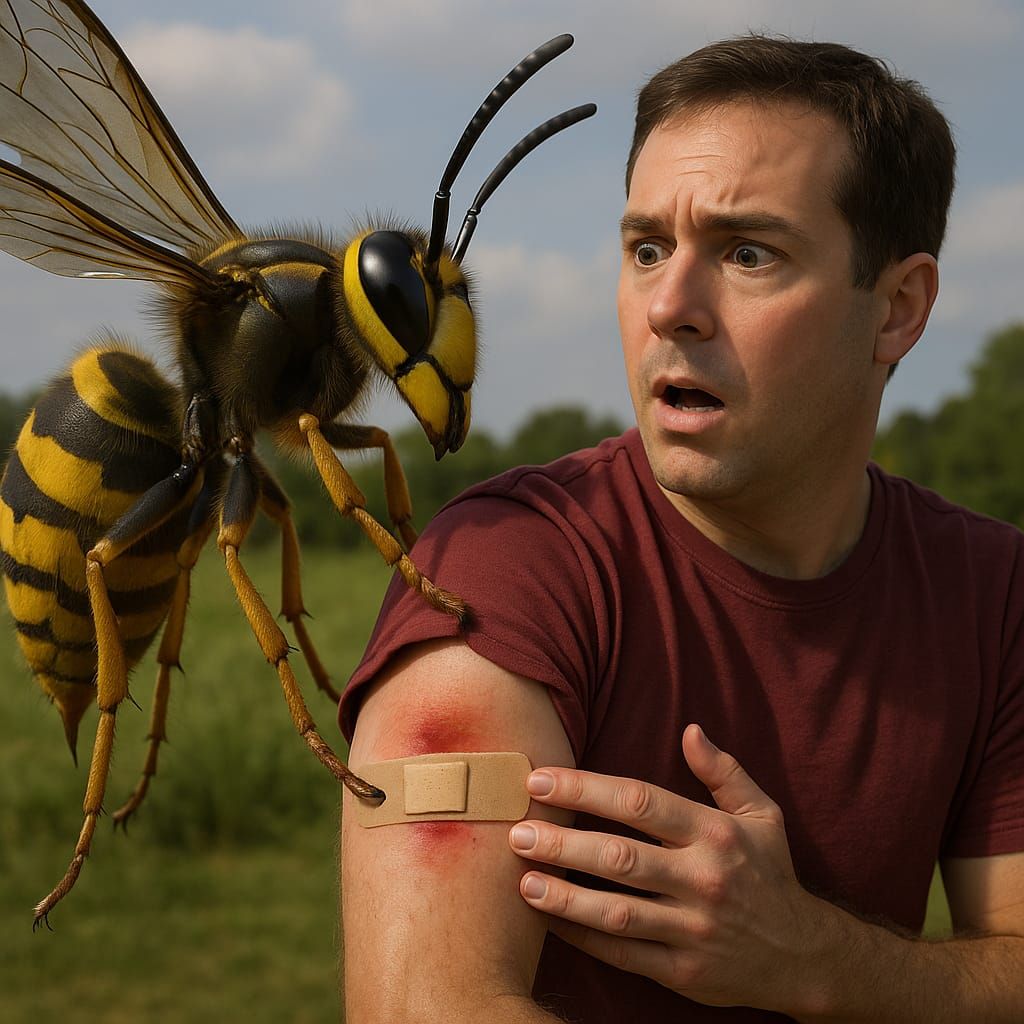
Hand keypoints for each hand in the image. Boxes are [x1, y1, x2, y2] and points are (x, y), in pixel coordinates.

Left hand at [508, 724, 830, 1013]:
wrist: (806, 955)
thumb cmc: (772, 874)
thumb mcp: (761, 814)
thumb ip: (724, 772)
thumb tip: (691, 730)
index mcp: (715, 834)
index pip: (640, 803)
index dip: (586, 790)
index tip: (542, 779)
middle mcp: (703, 879)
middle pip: (620, 857)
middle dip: (562, 843)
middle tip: (517, 831)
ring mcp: (693, 929)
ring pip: (616, 911)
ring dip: (564, 897)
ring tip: (522, 879)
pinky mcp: (684, 972)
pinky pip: (624, 955)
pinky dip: (583, 940)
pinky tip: (549, 923)